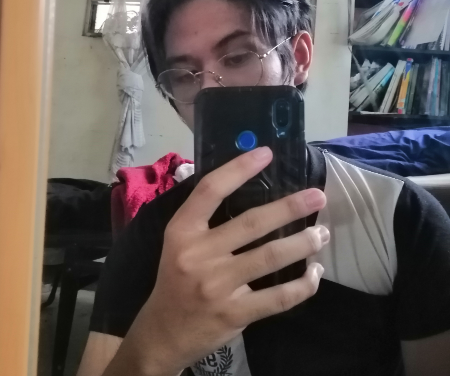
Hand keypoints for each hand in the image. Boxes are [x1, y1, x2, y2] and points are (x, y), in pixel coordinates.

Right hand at [119, 147, 327, 375]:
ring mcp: (216, 286)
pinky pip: (278, 298)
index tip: (266, 154)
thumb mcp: (179, 242)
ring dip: (303, 243)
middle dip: (289, 207)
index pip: (210, 190)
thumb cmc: (176, 278)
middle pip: (251, 223)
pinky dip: (303, 285)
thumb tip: (248, 187)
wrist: (163, 331)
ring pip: (270, 257)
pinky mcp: (233, 314)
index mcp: (182, 231)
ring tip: (321, 233)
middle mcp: (198, 255)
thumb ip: (205, 219)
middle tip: (318, 196)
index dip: (239, 169)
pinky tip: (314, 273)